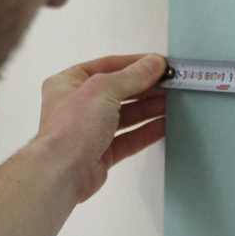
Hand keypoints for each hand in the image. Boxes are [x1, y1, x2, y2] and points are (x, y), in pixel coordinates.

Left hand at [27, 53, 170, 206]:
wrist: (62, 172)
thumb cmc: (70, 129)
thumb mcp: (103, 90)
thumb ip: (132, 76)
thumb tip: (153, 63)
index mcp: (69, 83)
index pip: (108, 66)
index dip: (135, 63)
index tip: (159, 63)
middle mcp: (77, 105)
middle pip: (119, 90)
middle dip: (146, 87)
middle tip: (171, 83)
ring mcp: (89, 130)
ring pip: (126, 115)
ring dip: (150, 108)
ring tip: (173, 101)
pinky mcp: (101, 152)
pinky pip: (129, 138)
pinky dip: (147, 130)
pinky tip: (164, 123)